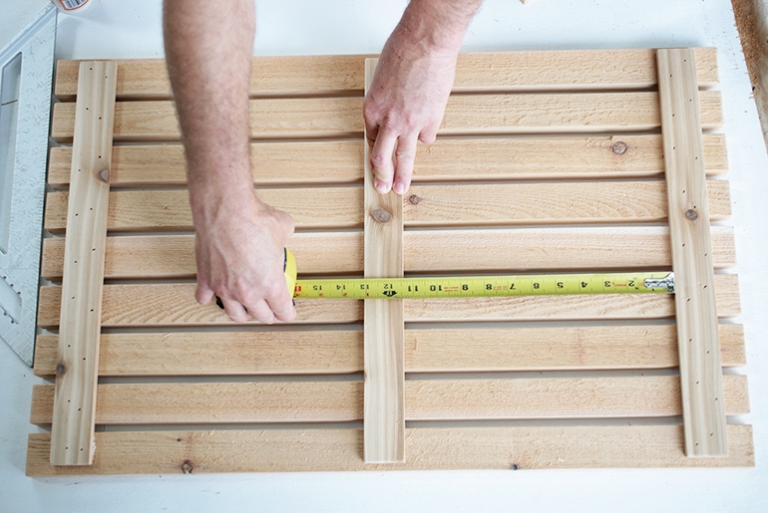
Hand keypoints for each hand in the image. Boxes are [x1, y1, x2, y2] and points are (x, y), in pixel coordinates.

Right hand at [193, 191, 296, 323]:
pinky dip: (210, 298)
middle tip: (272, 311)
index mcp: (270, 284)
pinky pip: (205, 297)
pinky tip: (214, 295)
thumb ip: (285, 238)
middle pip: (261, 316)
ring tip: (247, 310)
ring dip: (244, 314)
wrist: (226, 210)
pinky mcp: (206, 280)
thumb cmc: (254, 220)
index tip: (288, 312)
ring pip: (235, 314)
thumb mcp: (284, 228)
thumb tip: (283, 234)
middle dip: (269, 316)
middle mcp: (248, 292)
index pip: (283, 310)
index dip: (288, 313)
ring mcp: (225, 288)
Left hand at [363, 25, 457, 194]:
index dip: (374, 148)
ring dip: (402, 176)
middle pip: (381, 157)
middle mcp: (388, 121)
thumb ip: (385, 100)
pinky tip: (428, 133)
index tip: (376, 160)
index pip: (370, 136)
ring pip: (404, 157)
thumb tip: (391, 110)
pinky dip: (427, 137)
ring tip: (402, 189)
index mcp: (371, 108)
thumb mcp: (383, 77)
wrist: (427, 43)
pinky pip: (428, 138)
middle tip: (383, 188)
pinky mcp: (431, 122)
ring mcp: (410, 125)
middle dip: (381, 176)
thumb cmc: (404, 51)